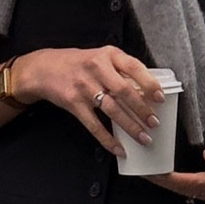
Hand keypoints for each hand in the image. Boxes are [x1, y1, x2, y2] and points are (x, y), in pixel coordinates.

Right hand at [12, 46, 161, 153]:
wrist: (44, 68)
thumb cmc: (78, 64)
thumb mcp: (100, 57)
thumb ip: (120, 70)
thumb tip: (147, 91)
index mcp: (108, 55)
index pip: (134, 67)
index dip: (149, 84)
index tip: (160, 98)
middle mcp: (97, 69)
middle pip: (124, 91)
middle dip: (142, 110)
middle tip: (154, 123)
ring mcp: (84, 87)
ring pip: (112, 110)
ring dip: (130, 126)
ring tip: (143, 138)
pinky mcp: (73, 103)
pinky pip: (94, 125)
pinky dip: (108, 139)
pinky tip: (119, 148)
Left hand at [149, 143, 204, 203]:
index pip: (189, 182)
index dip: (169, 179)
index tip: (153, 172)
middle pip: (182, 189)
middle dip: (162, 181)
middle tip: (143, 169)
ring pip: (185, 191)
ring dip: (168, 183)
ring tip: (151, 171)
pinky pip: (191, 189)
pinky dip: (178, 183)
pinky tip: (168, 175)